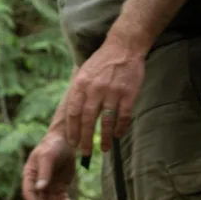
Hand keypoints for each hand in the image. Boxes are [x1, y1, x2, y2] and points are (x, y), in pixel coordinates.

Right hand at [22, 131, 77, 199]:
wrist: (66, 141)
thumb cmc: (53, 146)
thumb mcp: (48, 157)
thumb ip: (44, 172)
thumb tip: (40, 189)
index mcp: (30, 175)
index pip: (29, 192)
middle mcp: (38, 183)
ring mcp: (49, 186)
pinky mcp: (60, 187)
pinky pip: (62, 199)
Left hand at [58, 37, 146, 157]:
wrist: (124, 47)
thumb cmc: (102, 62)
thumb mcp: (84, 73)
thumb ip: (78, 92)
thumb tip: (72, 115)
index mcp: (81, 84)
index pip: (73, 112)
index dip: (72, 130)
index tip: (72, 143)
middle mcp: (95, 89)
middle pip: (87, 120)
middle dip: (84, 139)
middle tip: (84, 153)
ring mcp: (112, 92)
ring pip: (106, 121)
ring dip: (103, 138)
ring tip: (103, 149)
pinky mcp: (128, 94)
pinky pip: (123, 116)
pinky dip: (120, 128)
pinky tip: (117, 135)